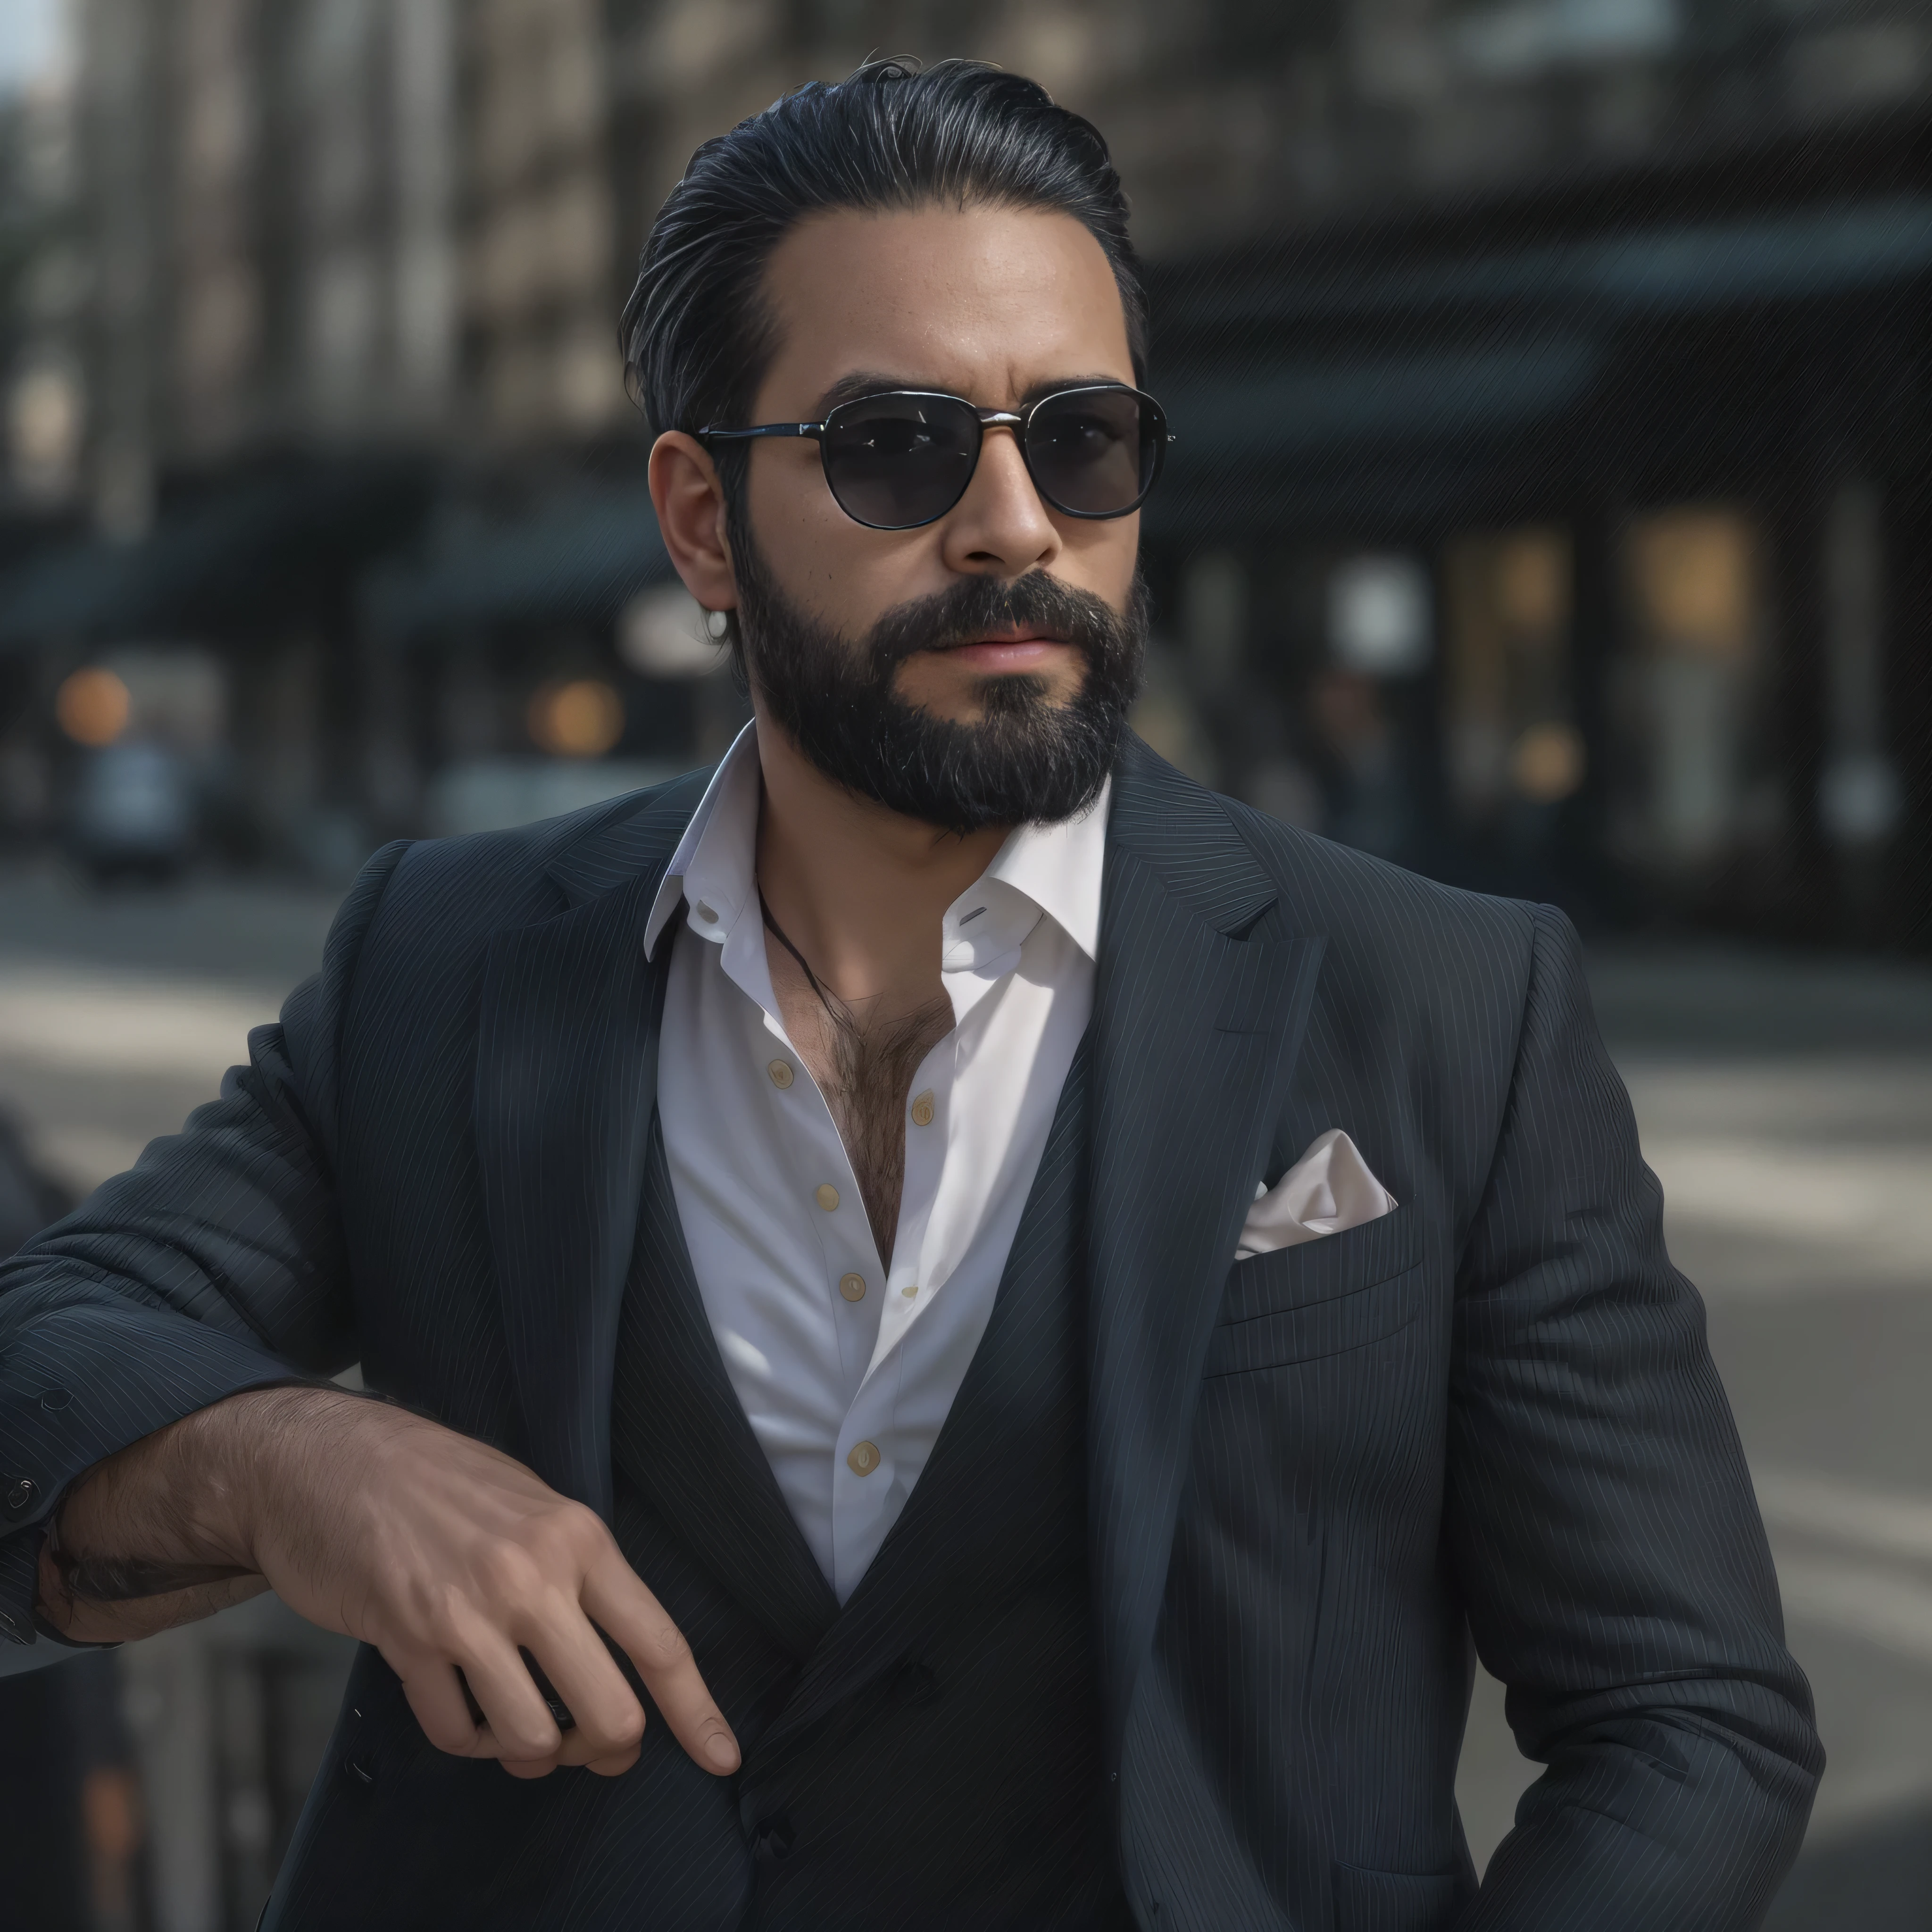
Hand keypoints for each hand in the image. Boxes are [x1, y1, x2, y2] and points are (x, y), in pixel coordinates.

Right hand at [45, 1388, 738, 1780]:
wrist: (335, 1460)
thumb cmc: (443, 1481)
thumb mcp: (534, 1505)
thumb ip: (579, 1574)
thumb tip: (619, 1661)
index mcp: (580, 1540)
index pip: (659, 1641)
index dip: (696, 1710)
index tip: (723, 1758)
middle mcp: (534, 1579)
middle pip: (608, 1711)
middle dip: (606, 1749)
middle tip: (591, 1747)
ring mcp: (468, 1613)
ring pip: (532, 1739)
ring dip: (531, 1754)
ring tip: (522, 1731)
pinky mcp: (406, 1640)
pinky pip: (455, 1733)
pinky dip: (467, 1740)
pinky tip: (466, 1713)